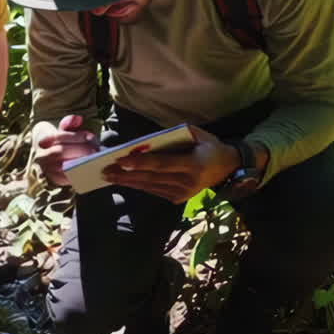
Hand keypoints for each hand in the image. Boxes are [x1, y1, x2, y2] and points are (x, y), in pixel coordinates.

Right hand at [34, 114, 99, 186]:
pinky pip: (66, 178)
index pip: (59, 137)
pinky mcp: (53, 179)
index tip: (90, 136)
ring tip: (93, 159)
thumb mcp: (63, 129)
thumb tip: (77, 119)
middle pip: (60, 151)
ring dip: (80, 162)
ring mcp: (45, 169)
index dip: (76, 136)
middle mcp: (41, 156)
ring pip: (63, 166)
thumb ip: (69, 123)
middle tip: (95, 150)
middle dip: (80, 150)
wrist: (48, 155)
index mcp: (43, 140)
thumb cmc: (60, 141)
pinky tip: (88, 168)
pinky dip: (78, 173)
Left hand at [103, 126, 239, 203]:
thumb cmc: (210, 146)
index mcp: (193, 164)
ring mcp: (182, 193)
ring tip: (109, 177)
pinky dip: (138, 185)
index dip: (139, 163)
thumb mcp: (197, 134)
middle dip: (126, 175)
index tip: (120, 160)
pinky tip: (124, 181)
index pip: (160, 164)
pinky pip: (154, 191)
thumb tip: (146, 142)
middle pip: (151, 178)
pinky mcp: (178, 199)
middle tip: (105, 171)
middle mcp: (187, 182)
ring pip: (150, 187)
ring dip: (128, 182)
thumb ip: (174, 136)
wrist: (228, 168)